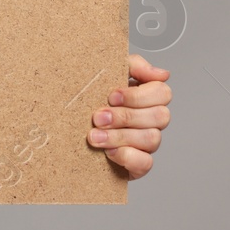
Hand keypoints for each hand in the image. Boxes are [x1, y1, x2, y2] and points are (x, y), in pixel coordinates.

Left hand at [87, 52, 169, 179]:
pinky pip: (146, 163)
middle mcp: (151, 120)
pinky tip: (108, 152)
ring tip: (94, 135)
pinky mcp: (138, 164)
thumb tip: (162, 73)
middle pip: (159, 116)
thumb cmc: (91, 100)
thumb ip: (133, 66)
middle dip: (125, 116)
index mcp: (147, 97)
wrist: (67, 130)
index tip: (112, 96)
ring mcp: (147, 143)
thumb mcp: (107, 74)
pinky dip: (127, 156)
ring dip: (120, 136)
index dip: (139, 95)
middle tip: (98, 117)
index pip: (163, 93)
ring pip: (151, 139)